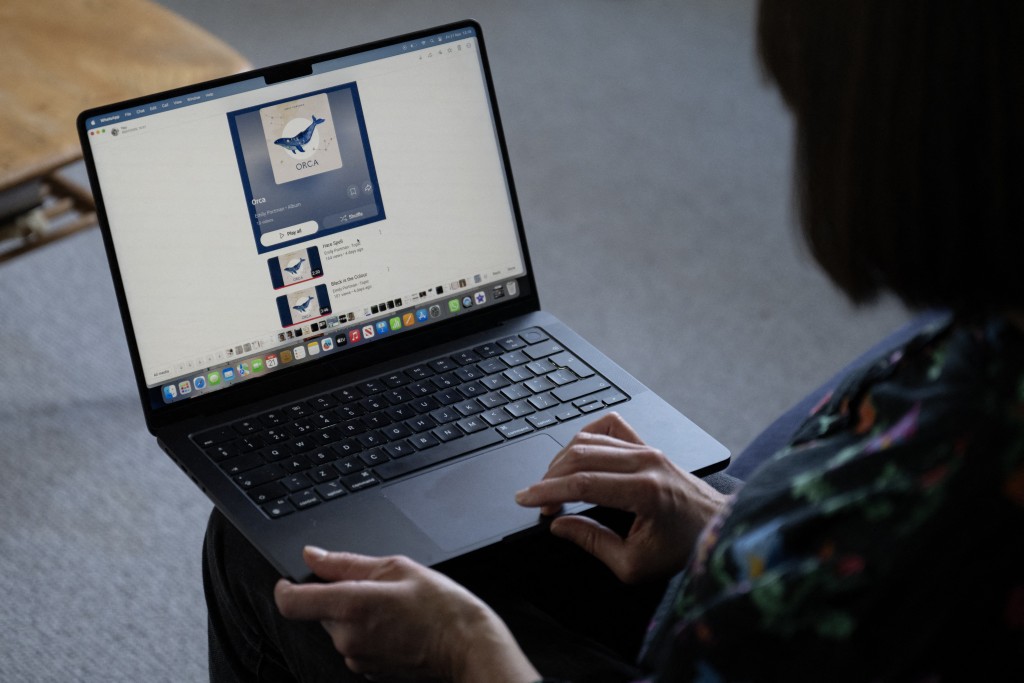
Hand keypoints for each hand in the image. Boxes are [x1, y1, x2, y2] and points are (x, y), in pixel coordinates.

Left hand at [274, 547, 538, 682]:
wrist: (465, 645)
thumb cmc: (440, 606)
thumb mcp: (395, 567)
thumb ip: (345, 562)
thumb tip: (313, 556)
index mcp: (351, 605)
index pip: (291, 602)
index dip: (285, 587)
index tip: (290, 579)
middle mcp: (347, 637)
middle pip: (320, 611)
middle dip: (339, 595)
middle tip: (374, 586)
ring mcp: (356, 657)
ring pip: (339, 627)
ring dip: (354, 614)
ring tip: (392, 606)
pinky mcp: (367, 670)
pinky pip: (355, 644)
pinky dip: (367, 631)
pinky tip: (395, 625)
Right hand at [515, 412, 728, 582]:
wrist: (720, 530)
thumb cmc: (683, 550)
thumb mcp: (634, 564)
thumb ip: (593, 542)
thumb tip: (559, 524)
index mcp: (644, 492)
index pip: (583, 483)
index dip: (547, 491)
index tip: (524, 499)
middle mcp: (646, 462)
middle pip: (581, 456)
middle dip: (549, 478)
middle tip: (538, 501)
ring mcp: (648, 449)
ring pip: (590, 439)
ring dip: (563, 461)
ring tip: (553, 486)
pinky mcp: (649, 445)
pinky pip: (609, 426)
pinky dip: (586, 436)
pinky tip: (577, 456)